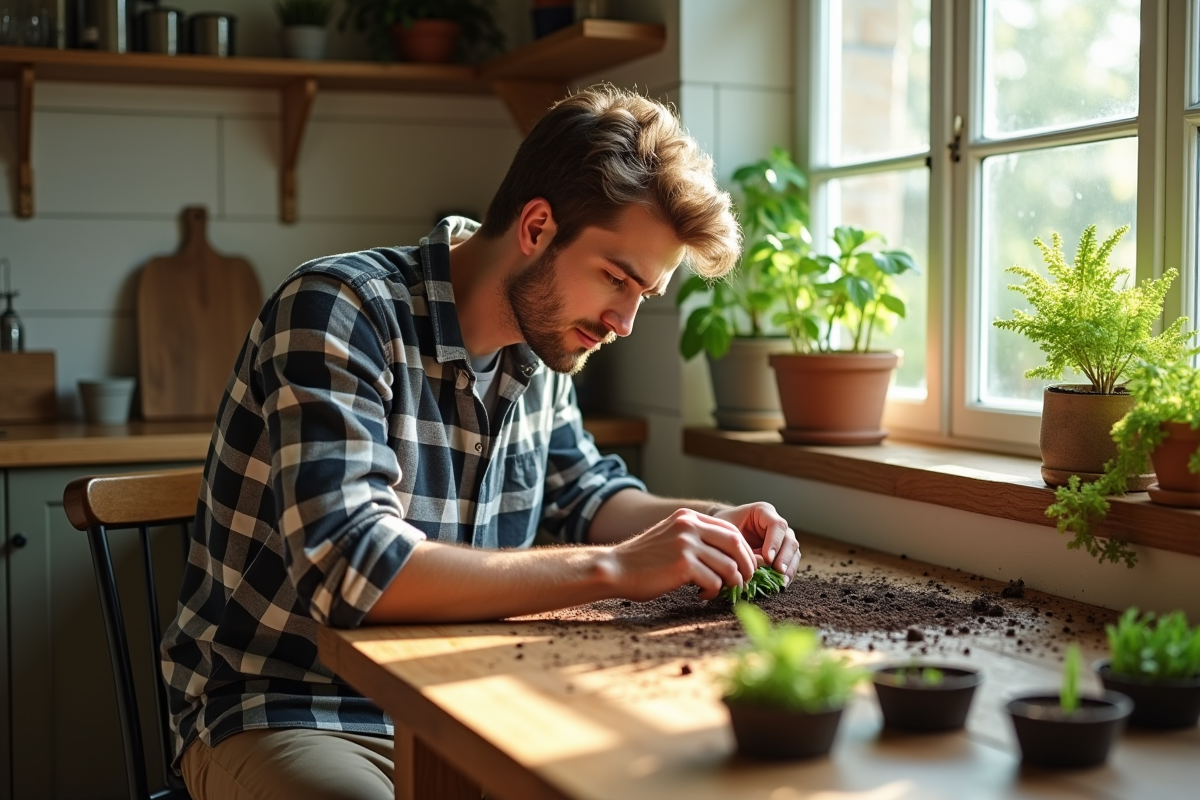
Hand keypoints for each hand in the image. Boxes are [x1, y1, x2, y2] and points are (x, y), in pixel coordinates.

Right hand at [607, 509, 756, 600]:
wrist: (615, 568)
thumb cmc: (644, 559)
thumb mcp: (671, 536)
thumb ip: (696, 538)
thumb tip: (730, 556)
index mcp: (688, 517)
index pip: (731, 529)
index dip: (744, 550)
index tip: (745, 566)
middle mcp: (690, 526)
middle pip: (736, 543)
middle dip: (746, 565)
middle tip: (744, 582)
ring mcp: (686, 544)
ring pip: (729, 566)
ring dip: (730, 583)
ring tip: (718, 591)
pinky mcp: (683, 565)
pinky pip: (714, 581)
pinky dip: (713, 592)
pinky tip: (700, 594)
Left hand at [709, 502, 800, 583]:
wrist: (721, 533)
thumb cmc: (722, 527)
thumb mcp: (727, 531)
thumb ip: (742, 544)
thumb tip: (761, 563)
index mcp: (764, 512)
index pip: (776, 525)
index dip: (774, 542)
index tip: (768, 558)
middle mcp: (777, 524)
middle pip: (789, 539)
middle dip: (785, 557)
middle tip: (778, 571)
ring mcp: (782, 539)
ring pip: (794, 552)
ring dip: (789, 568)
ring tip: (781, 582)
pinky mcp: (782, 553)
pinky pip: (790, 563)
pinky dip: (787, 574)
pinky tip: (780, 585)